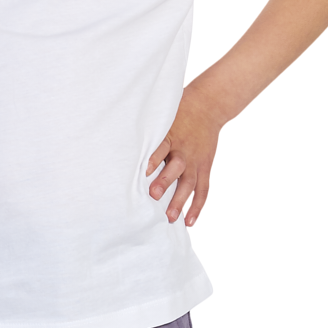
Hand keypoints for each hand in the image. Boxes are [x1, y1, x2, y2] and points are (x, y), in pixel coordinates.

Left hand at [146, 84, 221, 226]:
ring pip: (190, 183)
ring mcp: (196, 161)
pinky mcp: (205, 167)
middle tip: (153, 195)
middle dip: (165, 182)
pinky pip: (203, 189)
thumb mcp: (163, 117)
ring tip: (170, 218)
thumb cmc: (179, 112)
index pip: (161, 147)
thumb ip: (147, 131)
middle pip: (176, 168)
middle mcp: (184, 150)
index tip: (142, 171)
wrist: (209, 105)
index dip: (152, 159)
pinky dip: (197, 206)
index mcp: (171, 136)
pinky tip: (189, 221)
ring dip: (180, 201)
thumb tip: (118, 139)